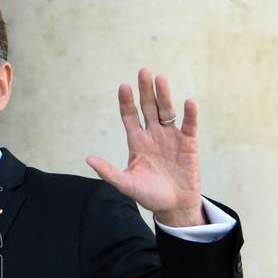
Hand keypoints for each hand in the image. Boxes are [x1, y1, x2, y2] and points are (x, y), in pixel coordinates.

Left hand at [86, 68, 205, 226]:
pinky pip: (188, 125)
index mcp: (136, 142)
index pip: (129, 116)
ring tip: (160, 78)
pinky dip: (189, 114)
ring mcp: (171, 137)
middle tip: (143, 71)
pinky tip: (188, 102)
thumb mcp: (125, 183)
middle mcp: (153, 135)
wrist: (173, 206)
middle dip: (145, 91)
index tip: (123, 86)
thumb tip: (88, 159)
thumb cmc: (148, 195)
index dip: (126, 102)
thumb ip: (108, 171)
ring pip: (166, 111)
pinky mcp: (188, 143)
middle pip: (148, 108)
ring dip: (164, 95)